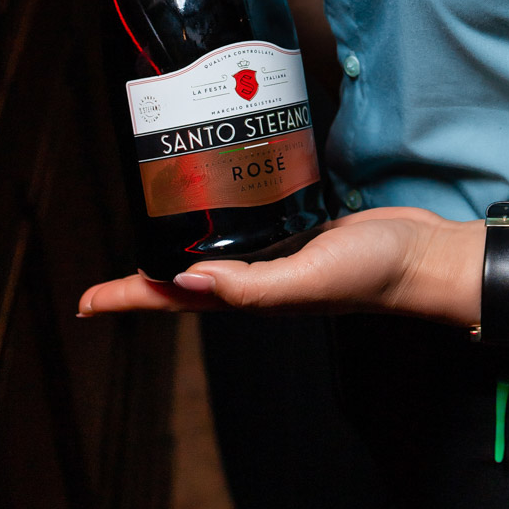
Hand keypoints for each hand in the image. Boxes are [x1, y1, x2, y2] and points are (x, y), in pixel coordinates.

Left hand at [76, 208, 481, 323]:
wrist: (424, 255)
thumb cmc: (373, 271)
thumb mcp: (309, 278)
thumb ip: (251, 287)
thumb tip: (184, 284)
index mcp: (253, 295)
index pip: (175, 300)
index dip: (129, 299)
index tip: (85, 302)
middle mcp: (258, 280)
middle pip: (184, 281)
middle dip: (141, 282)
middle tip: (101, 282)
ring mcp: (279, 257)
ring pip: (214, 256)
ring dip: (178, 251)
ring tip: (149, 236)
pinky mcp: (301, 232)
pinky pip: (248, 231)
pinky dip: (222, 224)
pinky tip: (216, 206)